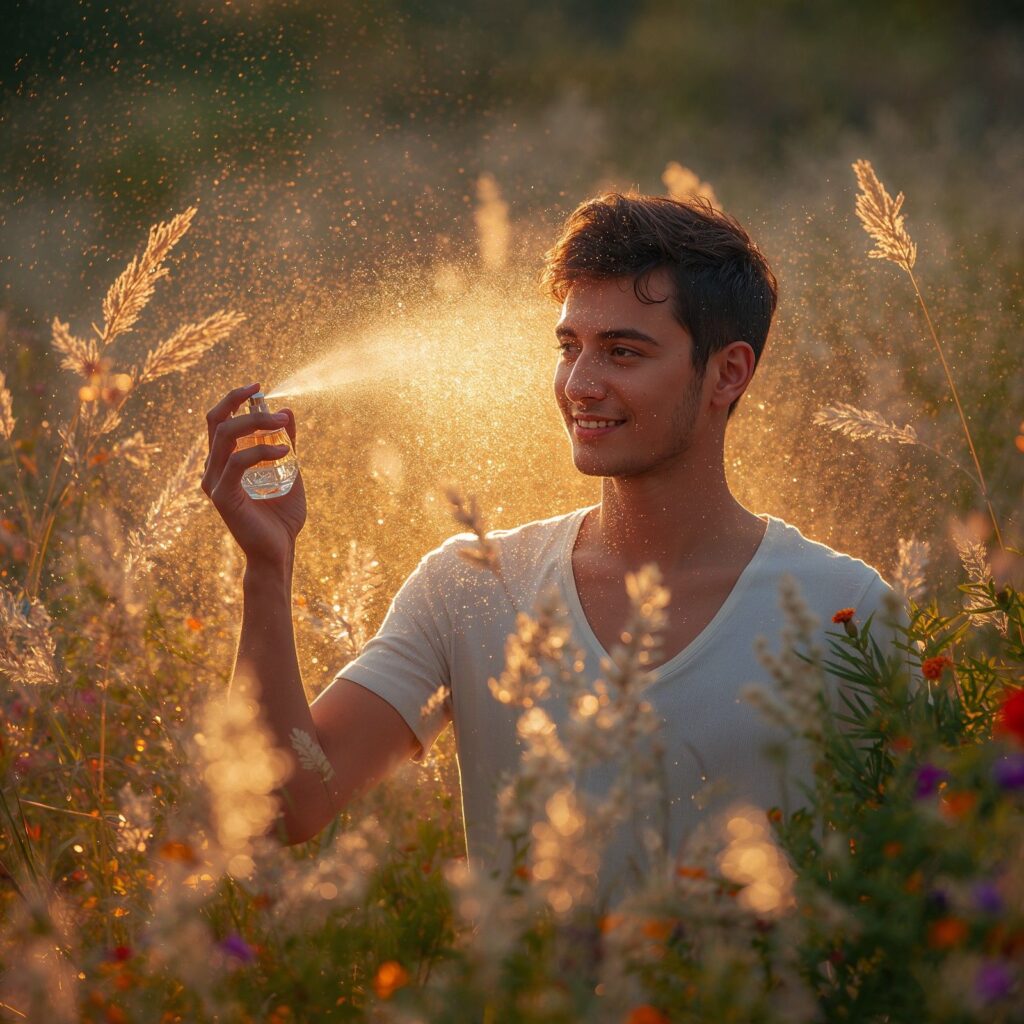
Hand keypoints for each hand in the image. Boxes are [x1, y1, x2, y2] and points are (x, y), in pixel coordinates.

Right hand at [201, 383, 306, 569]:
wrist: (279, 551)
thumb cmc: (282, 516)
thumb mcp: (290, 471)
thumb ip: (286, 443)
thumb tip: (288, 411)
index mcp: (223, 462)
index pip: (218, 420)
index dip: (233, 398)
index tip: (257, 385)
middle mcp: (213, 469)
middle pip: (217, 421)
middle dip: (244, 405)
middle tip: (278, 410)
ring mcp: (214, 482)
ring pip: (226, 436)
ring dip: (256, 423)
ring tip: (284, 426)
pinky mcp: (222, 497)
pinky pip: (237, 462)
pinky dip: (261, 450)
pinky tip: (284, 451)